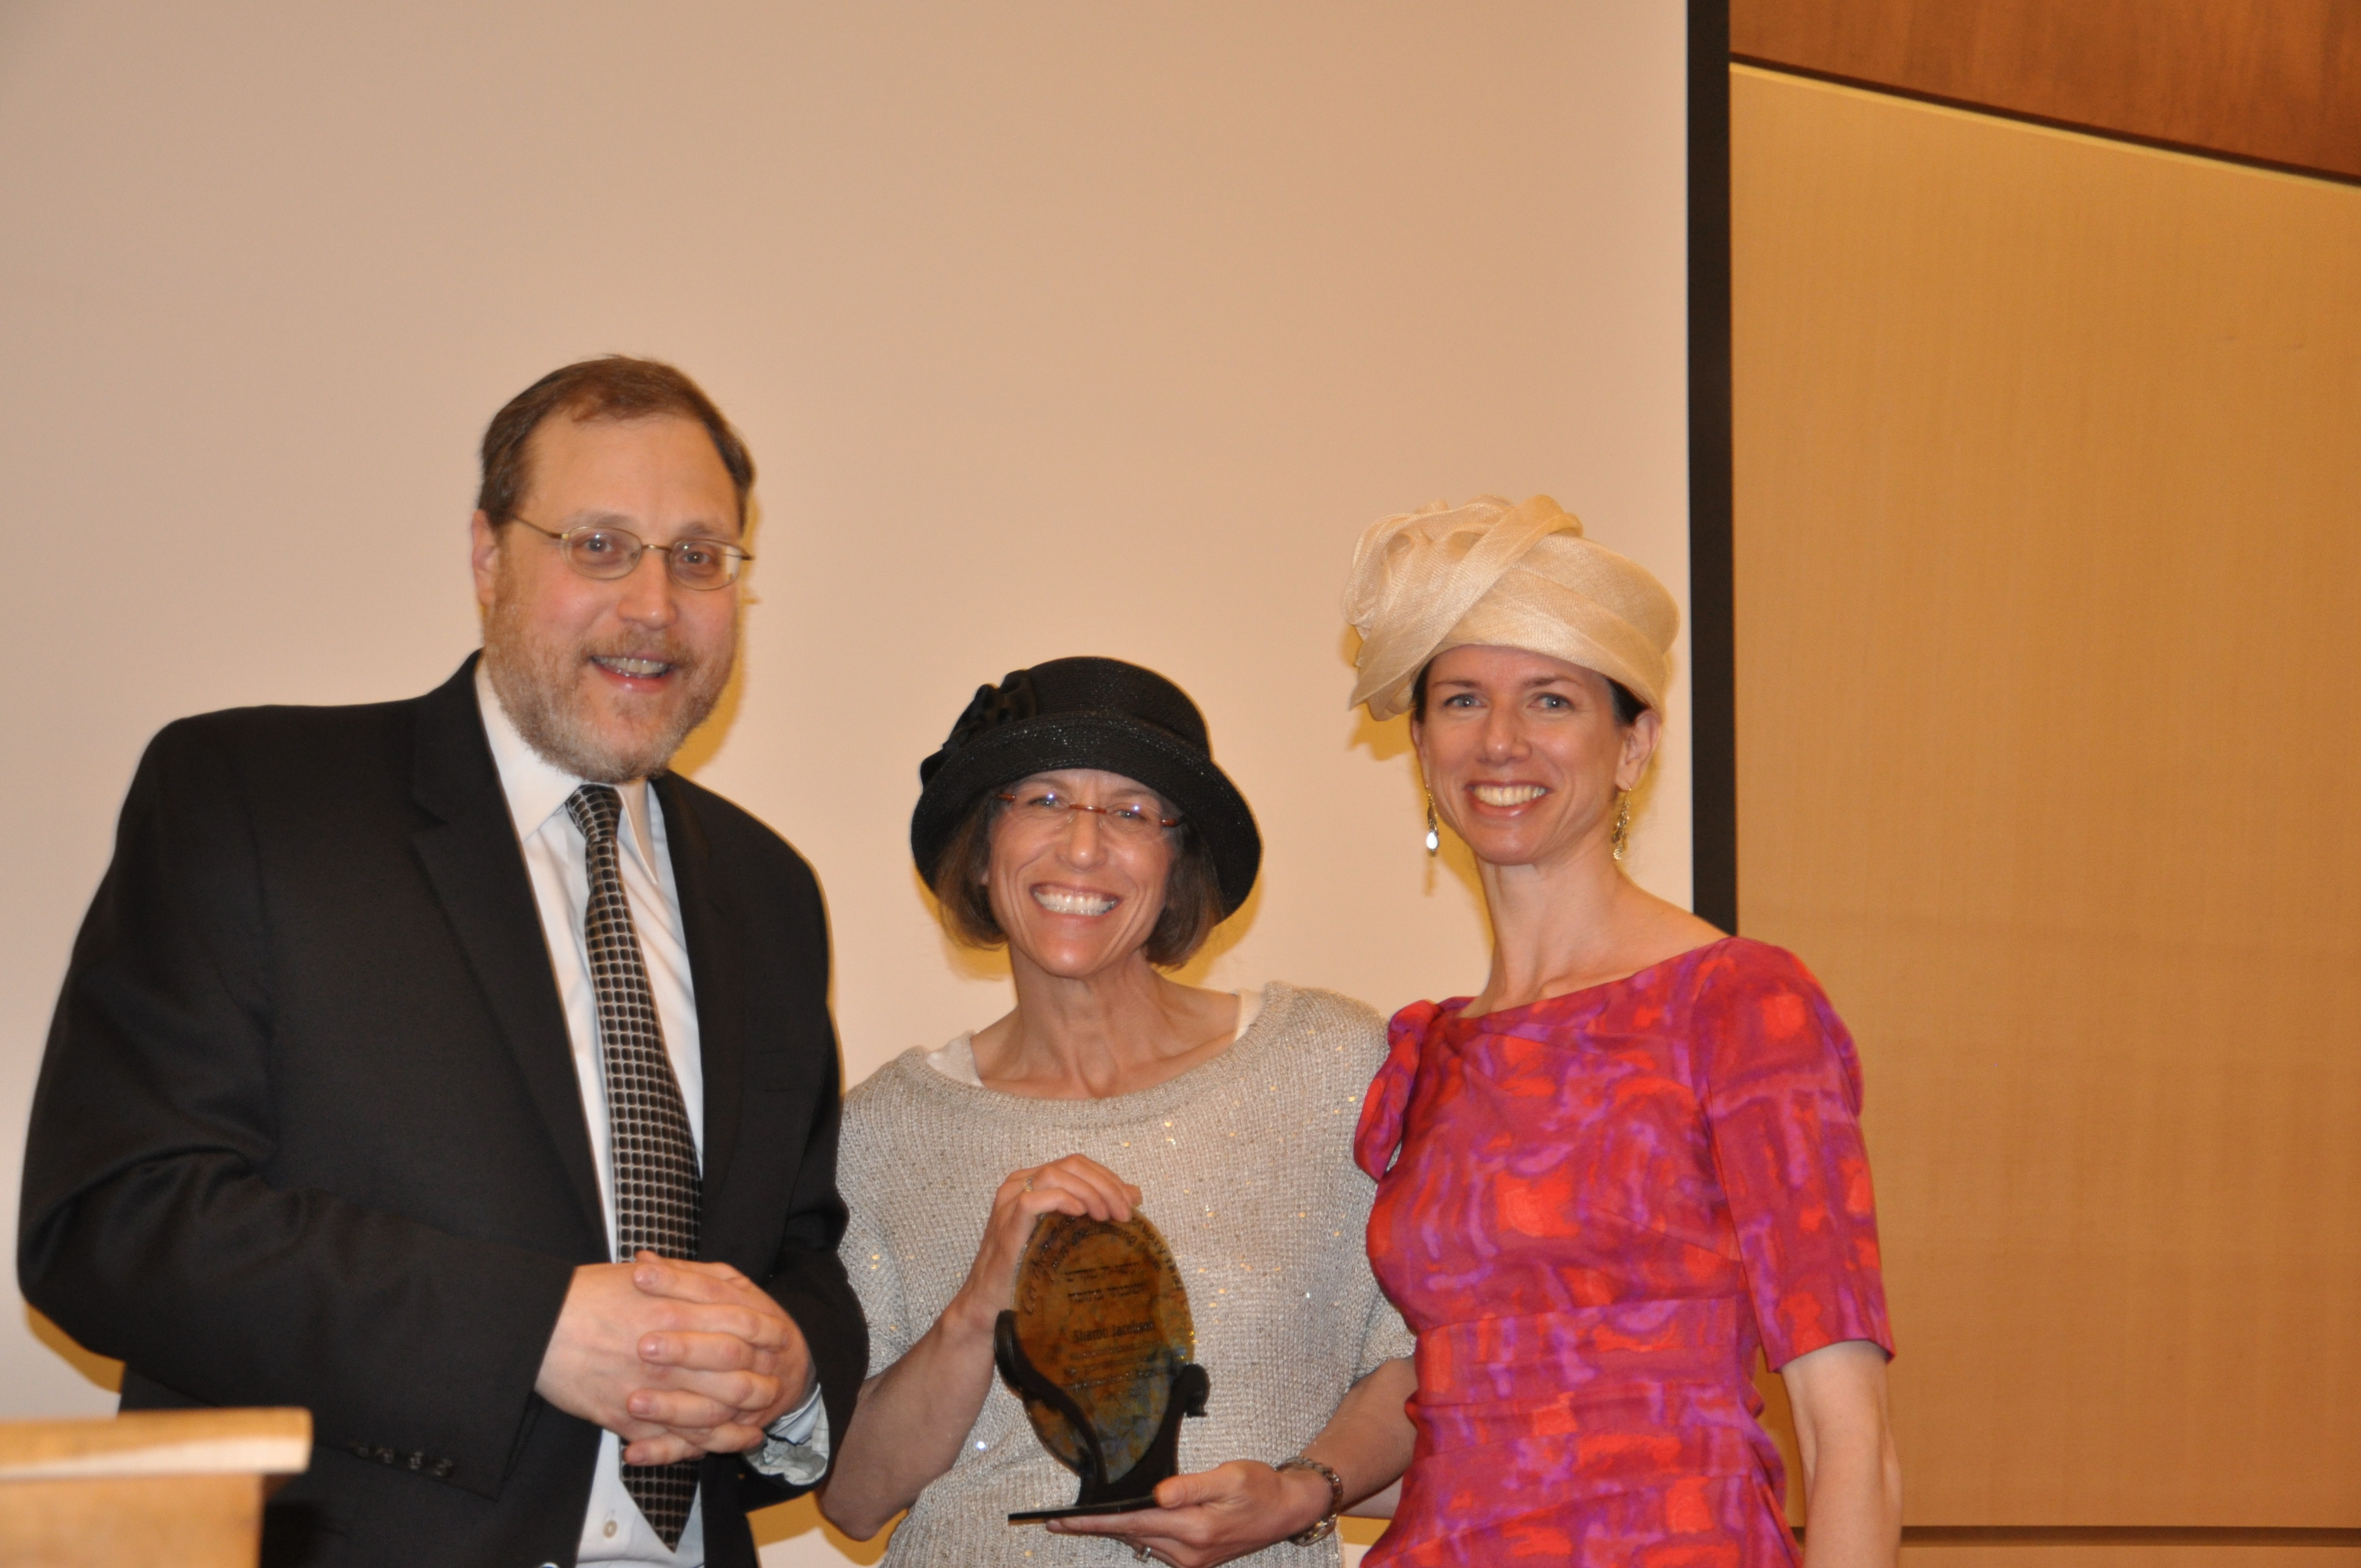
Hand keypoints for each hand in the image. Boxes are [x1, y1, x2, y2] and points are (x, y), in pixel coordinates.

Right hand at [534, 1255, 797, 1463]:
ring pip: (707, 1420)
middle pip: (732, 1381)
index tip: (779, 1349)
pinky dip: (692, 1450)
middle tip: (774, 1396)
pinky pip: (669, 1442)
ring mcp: (650, 1392)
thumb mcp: (649, 1273)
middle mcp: (671, 1357)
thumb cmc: (590, 1294)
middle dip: (759, 1392)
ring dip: (733, 1430)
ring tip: (751, 1433)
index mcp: (681, 1316)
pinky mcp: (626, 1419)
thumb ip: (692, 1276)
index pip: (740, 1333)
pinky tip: (706, 1451)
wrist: (539, 1324)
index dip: (766, 1344)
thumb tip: (724, 1280)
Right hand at [944, 1155, 1139, 1342]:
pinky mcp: (1005, 1224)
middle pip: (1070, 1165)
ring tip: (1106, 1216)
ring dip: (1089, 1192)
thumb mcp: (1066, 1233)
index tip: (1131, 1202)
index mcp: (1033, 1182)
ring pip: (1054, 1175)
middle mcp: (1018, 1184)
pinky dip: (1062, 1200)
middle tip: (1124, 1213)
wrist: (993, 1303)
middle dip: (1105, 1185)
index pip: (1077, 1164)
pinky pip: (1033, 1199)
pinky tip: (1081, 1214)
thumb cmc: (1030, 1268)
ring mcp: (1009, 1202)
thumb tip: (1134, 1195)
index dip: (1108, 1178)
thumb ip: (1094, 1209)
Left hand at [1047, 1460, 1332, 1566]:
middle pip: (1131, 1536)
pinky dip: (1139, 1534)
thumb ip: (1190, 1487)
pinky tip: (1128, 1522)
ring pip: (1142, 1542)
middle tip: (1060, 1520)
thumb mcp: (1229, 1477)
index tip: (1062, 1521)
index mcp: (1195, 1529)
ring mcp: (1191, 1562)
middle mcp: (1189, 1553)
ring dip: (1117, 1530)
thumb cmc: (1260, 1487)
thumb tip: (1156, 1494)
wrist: (1287, 1510)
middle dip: (1096, 1527)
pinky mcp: (1195, 1563)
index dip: (1094, 1522)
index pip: (1132, 1523)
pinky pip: (1157, 1547)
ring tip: (1086, 1518)